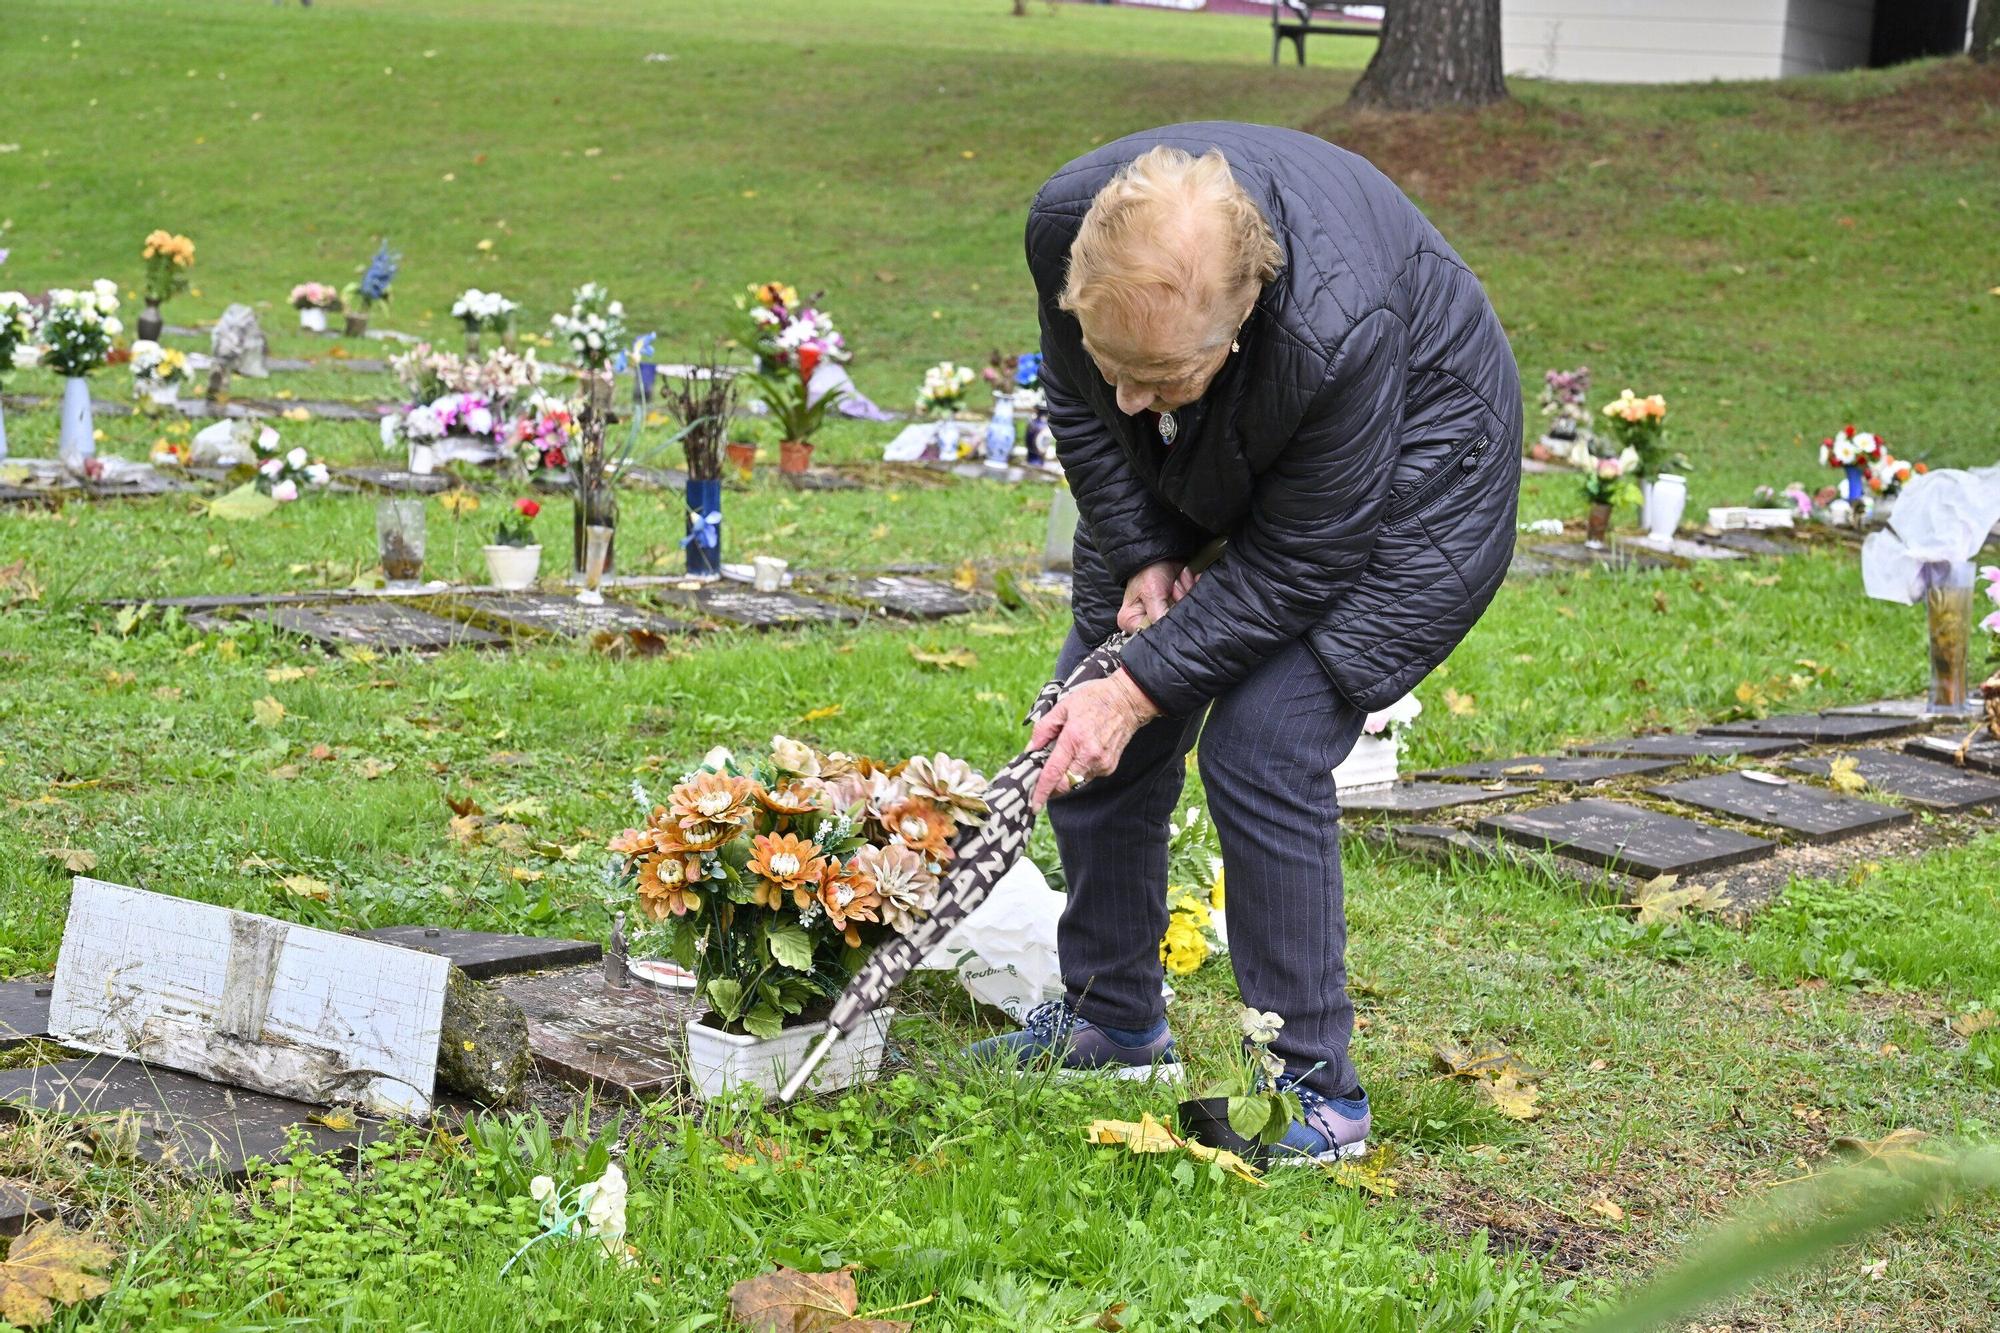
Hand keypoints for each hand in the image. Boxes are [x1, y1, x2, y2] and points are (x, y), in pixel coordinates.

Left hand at [1029, 670, 1160, 809]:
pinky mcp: (1109, 766)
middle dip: (1052, 787)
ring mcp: (1101, 763)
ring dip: (1065, 777)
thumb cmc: (1094, 700)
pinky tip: (1081, 753)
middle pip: (1065, 785)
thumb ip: (1044, 729)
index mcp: (1074, 738)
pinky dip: (1078, 770)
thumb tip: (1031, 749)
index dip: (1042, 791)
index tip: (1033, 805)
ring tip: (1064, 758)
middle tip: (1043, 778)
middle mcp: (1089, 755)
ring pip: (1076, 782)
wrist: (1127, 701)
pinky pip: (1087, 776)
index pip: (1054, 773)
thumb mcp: (1063, 707)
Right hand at [1118, 559, 1196, 631]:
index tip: (1170, 603)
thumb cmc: (1148, 569)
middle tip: (1173, 587)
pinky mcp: (1174, 603)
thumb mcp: (1151, 594)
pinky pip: (1189, 603)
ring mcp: (1161, 611)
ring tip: (1177, 580)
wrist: (1162, 551)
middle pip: (1170, 622)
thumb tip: (1168, 634)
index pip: (1152, 633)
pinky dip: (1190, 589)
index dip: (1166, 620)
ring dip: (1185, 593)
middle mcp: (1145, 619)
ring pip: (1182, 612)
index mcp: (1131, 621)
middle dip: (1177, 603)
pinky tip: (1185, 579)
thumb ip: (1158, 617)